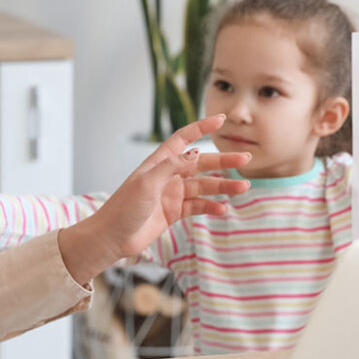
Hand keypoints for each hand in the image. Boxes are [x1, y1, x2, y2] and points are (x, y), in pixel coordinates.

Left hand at [57, 115, 250, 284]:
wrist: (112, 238)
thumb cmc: (123, 208)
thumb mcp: (147, 183)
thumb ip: (172, 167)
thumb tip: (196, 153)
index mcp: (159, 162)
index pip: (184, 139)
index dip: (201, 128)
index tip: (221, 120)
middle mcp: (168, 175)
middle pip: (201, 163)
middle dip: (223, 161)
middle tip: (245, 159)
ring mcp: (172, 194)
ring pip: (203, 186)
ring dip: (223, 186)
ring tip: (243, 188)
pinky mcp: (174, 212)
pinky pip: (198, 205)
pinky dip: (211, 206)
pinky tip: (223, 208)